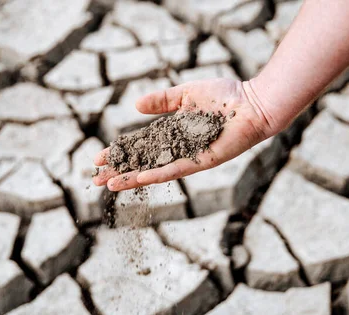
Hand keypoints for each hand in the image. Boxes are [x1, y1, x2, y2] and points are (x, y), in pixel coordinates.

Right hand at [92, 78, 277, 190]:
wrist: (253, 103)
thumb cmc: (225, 96)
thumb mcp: (186, 94)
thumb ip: (162, 101)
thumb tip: (135, 106)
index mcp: (172, 132)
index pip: (139, 145)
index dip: (119, 152)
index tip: (98, 159)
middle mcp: (177, 148)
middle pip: (141, 162)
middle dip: (119, 171)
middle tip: (96, 180)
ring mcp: (188, 157)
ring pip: (153, 170)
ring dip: (131, 178)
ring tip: (109, 185)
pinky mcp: (201, 161)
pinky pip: (174, 170)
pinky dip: (155, 174)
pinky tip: (138, 179)